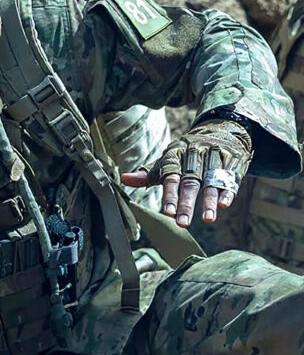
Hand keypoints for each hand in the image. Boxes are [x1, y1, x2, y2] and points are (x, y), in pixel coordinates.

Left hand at [122, 119, 251, 227]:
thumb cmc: (185, 154)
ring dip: (209, 201)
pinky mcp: (232, 163)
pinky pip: (230, 178)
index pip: (171, 177)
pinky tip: (224, 205)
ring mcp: (215, 159)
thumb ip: (147, 174)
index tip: (167, 212)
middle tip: (182, 223)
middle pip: (190, 181)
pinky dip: (227, 191)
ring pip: (211, 181)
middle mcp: (194, 156)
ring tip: (207, 219)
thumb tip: (123, 179)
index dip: (169, 195)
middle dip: (186, 203)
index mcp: (175, 155)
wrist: (219, 130)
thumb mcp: (166, 161)